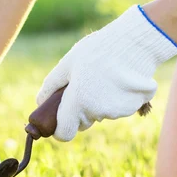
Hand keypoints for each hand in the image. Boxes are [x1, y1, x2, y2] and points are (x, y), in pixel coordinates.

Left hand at [37, 5, 176, 141]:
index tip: (60, 120)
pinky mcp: (132, 107)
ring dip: (98, 102)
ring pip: (100, 114)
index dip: (60, 129)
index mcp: (78, 103)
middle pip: (82, 122)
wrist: (136, 42)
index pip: (64, 134)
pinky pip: (118, 108)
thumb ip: (51, 85)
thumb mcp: (68, 63)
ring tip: (105, 76)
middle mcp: (97, 112)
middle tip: (85, 85)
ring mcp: (116, 112)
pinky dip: (116, 98)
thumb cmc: (98, 50)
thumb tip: (40, 102)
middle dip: (79, 110)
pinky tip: (119, 79)